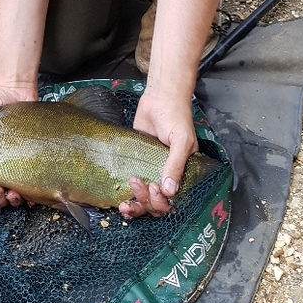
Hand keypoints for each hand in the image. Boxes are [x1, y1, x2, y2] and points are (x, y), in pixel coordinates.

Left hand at [118, 87, 197, 218]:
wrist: (159, 98)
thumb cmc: (176, 117)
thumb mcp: (181, 141)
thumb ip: (176, 164)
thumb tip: (169, 191)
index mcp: (183, 174)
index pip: (174, 200)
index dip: (163, 201)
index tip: (155, 188)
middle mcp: (167, 177)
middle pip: (157, 204)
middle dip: (147, 201)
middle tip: (139, 183)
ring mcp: (151, 171)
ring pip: (144, 199)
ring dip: (135, 202)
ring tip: (128, 190)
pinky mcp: (137, 164)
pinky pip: (133, 186)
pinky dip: (127, 195)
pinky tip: (119, 198)